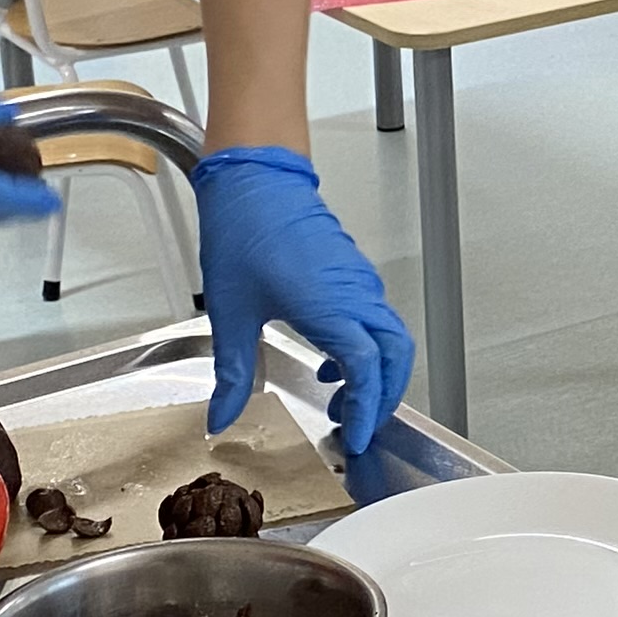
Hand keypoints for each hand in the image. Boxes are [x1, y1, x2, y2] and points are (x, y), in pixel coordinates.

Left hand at [196, 148, 416, 449]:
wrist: (255, 179)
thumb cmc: (245, 231)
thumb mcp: (230, 312)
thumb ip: (231, 373)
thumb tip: (220, 416)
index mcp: (328, 306)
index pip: (367, 369)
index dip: (366, 409)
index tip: (355, 437)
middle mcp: (354, 294)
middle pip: (396, 356)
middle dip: (385, 397)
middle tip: (361, 426)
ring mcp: (358, 281)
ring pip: (392, 337)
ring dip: (377, 374)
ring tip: (344, 400)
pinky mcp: (353, 273)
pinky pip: (377, 319)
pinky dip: (368, 349)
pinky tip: (331, 361)